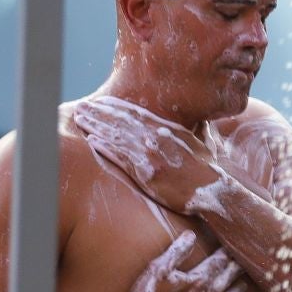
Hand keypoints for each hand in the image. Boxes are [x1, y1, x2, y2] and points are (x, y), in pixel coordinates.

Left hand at [74, 96, 227, 215]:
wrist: (211, 190)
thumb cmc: (208, 169)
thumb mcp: (204, 143)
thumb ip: (198, 129)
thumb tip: (201, 120)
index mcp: (167, 129)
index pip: (136, 113)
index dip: (116, 106)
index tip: (101, 101)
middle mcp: (156, 138)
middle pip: (121, 122)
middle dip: (99, 113)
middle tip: (82, 106)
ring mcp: (149, 154)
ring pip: (116, 137)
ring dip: (96, 126)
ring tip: (80, 119)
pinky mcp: (144, 172)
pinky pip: (120, 157)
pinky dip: (105, 147)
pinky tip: (91, 140)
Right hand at [125, 231, 248, 291]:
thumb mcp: (157, 270)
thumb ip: (176, 252)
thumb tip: (191, 235)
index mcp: (198, 280)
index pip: (220, 262)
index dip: (228, 253)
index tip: (236, 246)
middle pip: (230, 278)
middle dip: (239, 268)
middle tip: (248, 261)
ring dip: (239, 289)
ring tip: (245, 282)